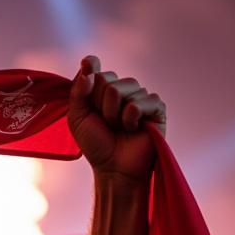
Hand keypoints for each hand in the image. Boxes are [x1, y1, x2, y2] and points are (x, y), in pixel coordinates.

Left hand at [68, 56, 165, 183]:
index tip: (88, 73)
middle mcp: (124, 90)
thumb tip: (88, 65)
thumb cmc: (96, 145)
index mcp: (104, 91)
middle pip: (107, 79)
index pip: (96, 70)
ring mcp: (141, 97)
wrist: (113, 168)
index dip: (91, 72)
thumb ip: (78, 92)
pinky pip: (138, 102)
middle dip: (99, 105)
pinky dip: (130, 119)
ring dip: (113, 115)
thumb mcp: (78, 118)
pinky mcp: (156, 107)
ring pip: (122, 89)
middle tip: (105, 123)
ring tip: (118, 128)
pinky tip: (133, 129)